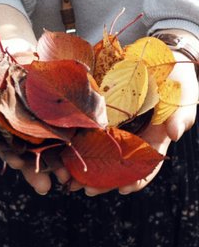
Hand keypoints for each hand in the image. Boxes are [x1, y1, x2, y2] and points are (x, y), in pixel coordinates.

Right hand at [0, 38, 69, 194]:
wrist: (14, 47)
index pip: (1, 145)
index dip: (8, 155)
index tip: (16, 163)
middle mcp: (16, 129)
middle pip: (24, 154)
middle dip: (33, 171)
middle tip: (44, 187)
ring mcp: (35, 123)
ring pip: (44, 148)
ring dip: (54, 165)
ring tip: (64, 180)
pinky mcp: (52, 113)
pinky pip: (61, 131)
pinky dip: (69, 145)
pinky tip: (76, 158)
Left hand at [82, 50, 197, 195]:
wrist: (158, 56)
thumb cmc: (175, 77)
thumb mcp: (184, 94)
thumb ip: (181, 114)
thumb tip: (174, 134)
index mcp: (154, 138)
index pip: (147, 164)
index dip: (137, 178)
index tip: (124, 189)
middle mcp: (133, 136)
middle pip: (118, 163)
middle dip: (104, 178)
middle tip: (87, 189)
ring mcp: (116, 125)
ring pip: (100, 150)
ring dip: (86, 165)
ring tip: (70, 179)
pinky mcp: (101, 112)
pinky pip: (88, 129)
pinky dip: (76, 142)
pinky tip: (63, 152)